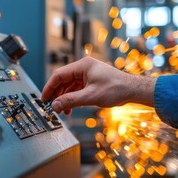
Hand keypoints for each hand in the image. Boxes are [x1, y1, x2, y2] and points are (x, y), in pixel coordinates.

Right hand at [41, 57, 155, 113]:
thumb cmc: (116, 88)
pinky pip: (76, 89)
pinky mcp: (91, 81)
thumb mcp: (91, 96)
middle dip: (56, 94)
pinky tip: (70, 108)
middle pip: (62, 81)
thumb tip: (55, 105)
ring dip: (64, 98)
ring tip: (61, 110)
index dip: (49, 87)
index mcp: (82, 66)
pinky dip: (72, 98)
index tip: (44, 99)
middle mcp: (83, 68)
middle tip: (51, 106)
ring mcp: (87, 74)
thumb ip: (71, 101)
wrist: (132, 90)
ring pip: (69, 86)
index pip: (58, 75)